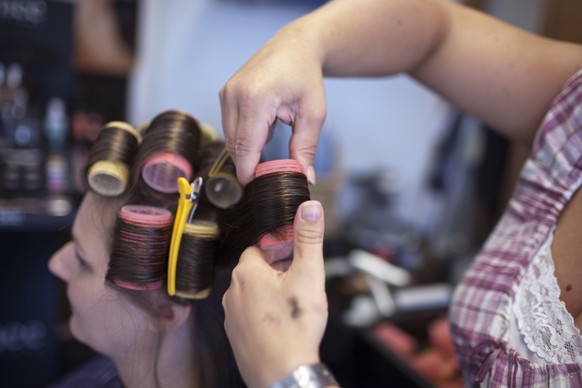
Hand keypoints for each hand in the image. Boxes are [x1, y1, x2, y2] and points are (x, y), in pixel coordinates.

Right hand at [219, 27, 325, 184]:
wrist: (294, 47)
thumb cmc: (305, 77)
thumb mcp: (313, 114)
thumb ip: (305, 148)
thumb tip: (304, 177)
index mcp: (256, 99)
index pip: (245, 147)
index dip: (249, 171)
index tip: (257, 187)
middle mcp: (235, 95)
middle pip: (235, 146)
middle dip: (250, 163)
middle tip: (270, 172)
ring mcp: (226, 93)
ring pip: (231, 138)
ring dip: (249, 147)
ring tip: (274, 132)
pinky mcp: (224, 93)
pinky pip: (231, 126)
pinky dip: (246, 134)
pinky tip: (264, 123)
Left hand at [223, 201, 327, 386]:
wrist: (284, 374)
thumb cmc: (294, 327)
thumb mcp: (308, 276)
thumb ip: (308, 239)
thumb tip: (309, 207)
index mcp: (247, 272)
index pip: (259, 247)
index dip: (279, 249)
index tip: (296, 257)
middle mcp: (232, 291)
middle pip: (256, 269)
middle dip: (277, 270)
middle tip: (300, 281)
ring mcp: (231, 316)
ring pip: (252, 293)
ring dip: (270, 292)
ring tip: (293, 302)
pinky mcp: (236, 336)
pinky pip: (249, 314)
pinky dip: (264, 313)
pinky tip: (282, 322)